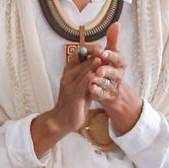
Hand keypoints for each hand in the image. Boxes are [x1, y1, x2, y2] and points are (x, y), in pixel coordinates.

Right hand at [31, 38, 100, 154]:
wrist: (62, 120)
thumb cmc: (74, 102)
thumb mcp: (81, 85)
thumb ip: (87, 74)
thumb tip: (97, 62)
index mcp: (69, 72)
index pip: (76, 55)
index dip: (89, 49)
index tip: (100, 47)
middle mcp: (68, 76)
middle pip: (81, 61)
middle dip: (94, 53)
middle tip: (106, 48)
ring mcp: (70, 86)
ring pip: (83, 70)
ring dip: (94, 63)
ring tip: (104, 56)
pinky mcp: (74, 96)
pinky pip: (83, 84)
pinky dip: (91, 77)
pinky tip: (98, 73)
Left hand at [88, 24, 141, 133]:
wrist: (115, 91)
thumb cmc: (111, 68)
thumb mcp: (113, 54)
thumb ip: (113, 40)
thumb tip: (116, 23)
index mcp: (120, 64)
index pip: (119, 59)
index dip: (111, 56)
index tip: (102, 52)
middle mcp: (118, 75)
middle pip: (115, 73)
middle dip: (107, 70)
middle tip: (99, 68)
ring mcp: (112, 86)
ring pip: (108, 84)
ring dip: (101, 81)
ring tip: (94, 77)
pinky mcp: (106, 96)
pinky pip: (102, 95)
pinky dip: (97, 91)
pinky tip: (91, 88)